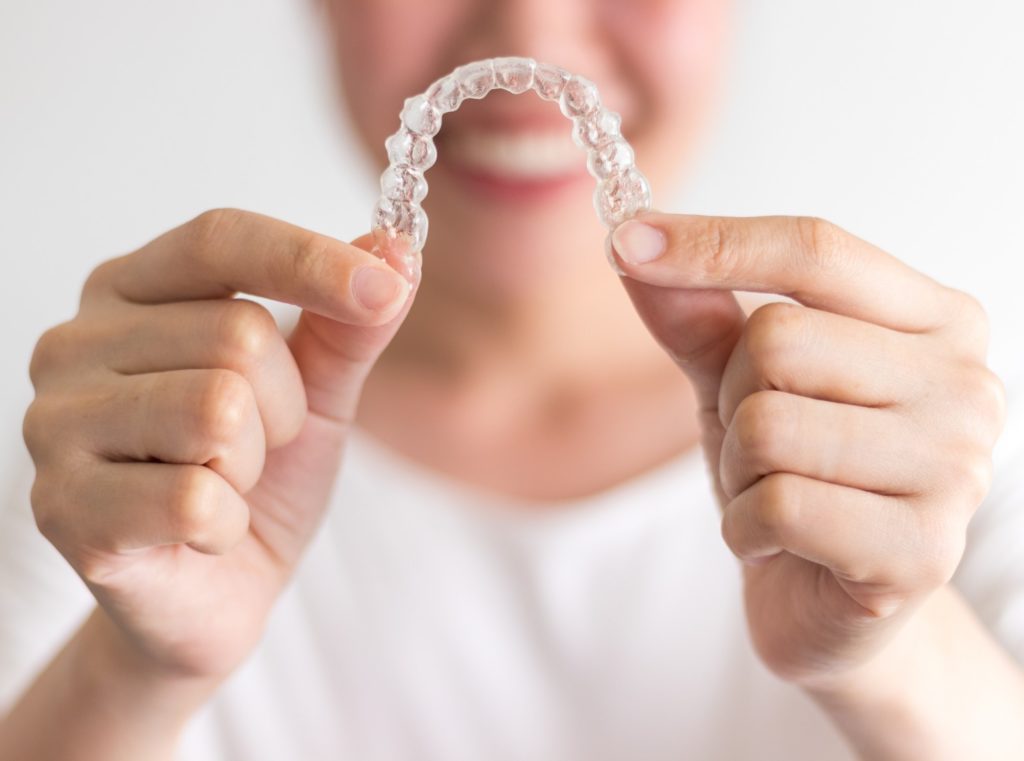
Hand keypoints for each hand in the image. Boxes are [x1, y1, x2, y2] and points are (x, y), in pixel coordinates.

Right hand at [22, 209, 415, 681]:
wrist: (217, 592)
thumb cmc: (260, 478)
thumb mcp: (317, 391)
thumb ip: (350, 323)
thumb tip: (398, 249)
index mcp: (133, 291)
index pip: (220, 240)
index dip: (308, 260)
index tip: (387, 287)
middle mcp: (75, 343)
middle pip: (236, 335)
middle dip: (284, 407)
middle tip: (258, 446)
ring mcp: (56, 425)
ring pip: (216, 410)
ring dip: (253, 463)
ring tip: (225, 482)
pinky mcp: (62, 509)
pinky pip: (194, 497)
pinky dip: (227, 524)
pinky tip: (200, 533)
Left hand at [613, 213, 1004, 685]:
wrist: (826, 599)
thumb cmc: (795, 474)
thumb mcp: (738, 382)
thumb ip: (697, 314)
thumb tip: (630, 237)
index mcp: (936, 318)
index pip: (816, 251)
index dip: (713, 242)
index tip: (624, 240)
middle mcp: (965, 383)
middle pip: (779, 338)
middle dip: (731, 398)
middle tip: (755, 447)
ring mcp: (956, 470)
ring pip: (769, 425)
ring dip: (736, 470)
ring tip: (768, 495)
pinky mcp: (921, 551)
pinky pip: (779, 506)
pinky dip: (744, 527)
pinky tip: (775, 543)